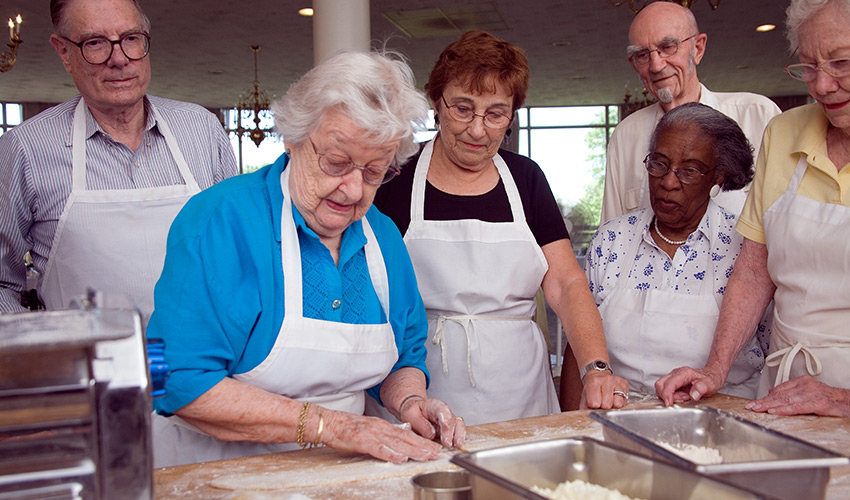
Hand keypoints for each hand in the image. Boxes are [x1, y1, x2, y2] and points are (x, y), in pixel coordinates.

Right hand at [320, 410, 441, 463]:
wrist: (329, 423)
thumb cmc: (347, 428)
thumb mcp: (370, 428)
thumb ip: (385, 434)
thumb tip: (399, 440)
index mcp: (383, 425)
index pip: (407, 434)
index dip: (422, 441)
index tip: (434, 447)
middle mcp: (380, 428)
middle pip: (406, 438)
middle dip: (423, 446)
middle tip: (436, 453)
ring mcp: (372, 434)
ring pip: (396, 443)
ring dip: (413, 450)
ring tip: (426, 456)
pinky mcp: (362, 441)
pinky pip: (379, 448)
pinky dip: (391, 453)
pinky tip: (401, 458)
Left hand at [399, 397, 465, 449]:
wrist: (415, 414)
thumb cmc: (413, 412)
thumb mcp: (410, 415)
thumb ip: (421, 424)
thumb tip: (431, 435)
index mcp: (434, 405)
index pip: (442, 409)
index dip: (445, 417)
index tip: (445, 425)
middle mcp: (445, 412)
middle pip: (451, 419)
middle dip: (450, 431)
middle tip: (447, 442)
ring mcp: (449, 421)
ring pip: (459, 425)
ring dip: (458, 436)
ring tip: (456, 445)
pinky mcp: (451, 430)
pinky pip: (459, 433)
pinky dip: (459, 440)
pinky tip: (457, 447)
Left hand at [579, 371, 628, 409]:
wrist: (598, 377)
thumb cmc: (592, 389)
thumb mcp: (584, 396)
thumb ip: (585, 407)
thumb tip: (587, 415)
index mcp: (594, 382)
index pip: (594, 402)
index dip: (594, 407)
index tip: (594, 405)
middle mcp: (606, 380)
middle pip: (606, 405)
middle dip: (604, 407)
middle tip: (602, 402)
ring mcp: (616, 381)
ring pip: (617, 404)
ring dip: (612, 405)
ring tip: (609, 401)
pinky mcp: (624, 384)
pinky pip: (624, 401)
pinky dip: (619, 403)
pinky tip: (615, 398)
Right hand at [655, 365, 724, 405]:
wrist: (712, 374)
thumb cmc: (710, 378)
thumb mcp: (711, 384)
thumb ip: (702, 388)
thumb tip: (694, 395)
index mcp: (684, 373)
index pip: (670, 383)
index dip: (667, 394)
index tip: (669, 403)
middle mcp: (676, 373)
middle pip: (661, 384)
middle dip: (666, 396)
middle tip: (680, 401)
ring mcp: (673, 377)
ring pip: (661, 387)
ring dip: (669, 396)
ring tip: (683, 398)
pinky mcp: (672, 382)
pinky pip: (665, 389)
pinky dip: (671, 396)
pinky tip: (681, 397)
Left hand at [745, 376, 849, 416]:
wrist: (849, 403)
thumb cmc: (829, 400)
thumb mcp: (808, 393)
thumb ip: (791, 393)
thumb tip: (772, 393)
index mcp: (802, 382)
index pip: (780, 390)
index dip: (766, 397)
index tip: (754, 403)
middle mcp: (806, 386)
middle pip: (780, 395)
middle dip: (764, 402)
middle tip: (751, 406)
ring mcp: (812, 394)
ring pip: (786, 400)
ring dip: (770, 405)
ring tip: (758, 409)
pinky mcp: (818, 403)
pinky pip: (798, 407)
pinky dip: (785, 409)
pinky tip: (775, 411)